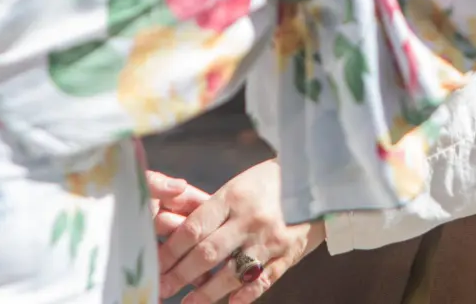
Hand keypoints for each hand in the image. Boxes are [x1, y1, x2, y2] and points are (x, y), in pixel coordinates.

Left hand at [156, 159, 325, 303]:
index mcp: (234, 197)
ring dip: (206, 294)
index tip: (155, 263)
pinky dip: (244, 296)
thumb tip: (177, 230)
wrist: (320, 182)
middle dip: (180, 274)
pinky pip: (261, 282)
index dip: (171, 249)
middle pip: (208, 253)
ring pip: (232, 273)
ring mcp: (269, 240)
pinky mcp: (287, 256)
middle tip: (161, 288)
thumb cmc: (272, 182)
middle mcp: (249, 220)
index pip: (194, 227)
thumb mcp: (240, 185)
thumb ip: (213, 209)